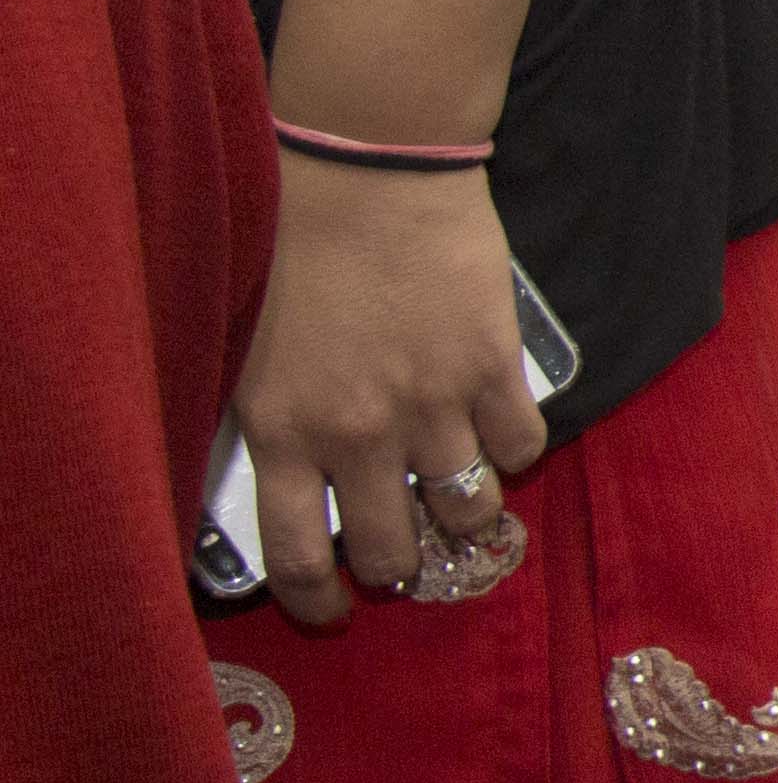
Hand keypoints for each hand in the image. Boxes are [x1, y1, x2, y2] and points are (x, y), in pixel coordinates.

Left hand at [232, 158, 547, 631]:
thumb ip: (270, 421)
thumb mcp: (249, 349)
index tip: (333, 610)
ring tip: (461, 504)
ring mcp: (432, 405)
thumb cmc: (291, 245)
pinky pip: (522, 447)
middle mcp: (357, 435)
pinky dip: (514, 450)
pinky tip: (498, 432)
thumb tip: (294, 484)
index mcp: (282, 432)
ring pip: (466, 511)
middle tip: (404, 552)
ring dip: (465, 519)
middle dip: (399, 566)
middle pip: (390, 550)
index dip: (319, 603)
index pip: (296, 558)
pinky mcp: (493, 368)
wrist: (365, 171)